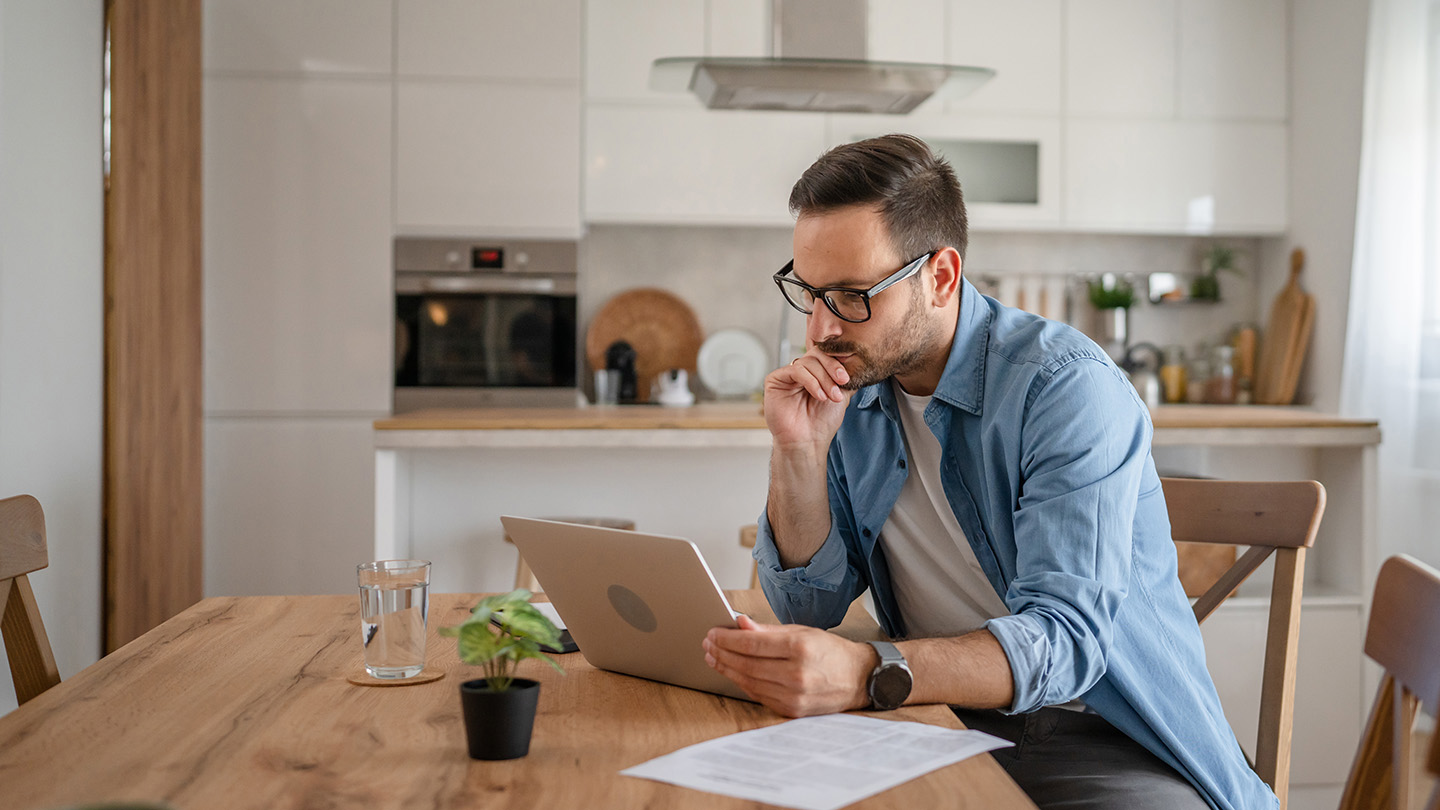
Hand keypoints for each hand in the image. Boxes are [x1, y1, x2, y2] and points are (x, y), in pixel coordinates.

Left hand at [703, 615, 874, 716]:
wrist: (858, 679)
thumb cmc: (830, 651)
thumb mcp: (802, 632)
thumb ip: (768, 630)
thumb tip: (740, 623)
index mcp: (800, 649)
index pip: (752, 644)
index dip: (727, 639)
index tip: (712, 633)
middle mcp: (796, 674)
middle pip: (746, 664)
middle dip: (722, 653)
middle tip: (708, 644)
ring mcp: (794, 696)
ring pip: (748, 682)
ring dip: (726, 669)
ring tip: (713, 657)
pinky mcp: (791, 710)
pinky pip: (758, 695)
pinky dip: (742, 683)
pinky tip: (732, 672)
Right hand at [763, 350, 853, 449]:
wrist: (808, 442)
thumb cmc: (822, 422)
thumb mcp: (842, 394)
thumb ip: (848, 377)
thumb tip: (859, 362)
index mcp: (814, 373)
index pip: (825, 354)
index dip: (837, 362)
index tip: (848, 377)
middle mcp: (800, 371)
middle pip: (817, 354)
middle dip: (832, 368)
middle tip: (843, 382)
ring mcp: (787, 375)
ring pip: (808, 362)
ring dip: (824, 378)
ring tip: (831, 396)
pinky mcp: (775, 380)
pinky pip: (796, 370)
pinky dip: (811, 381)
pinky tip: (818, 395)